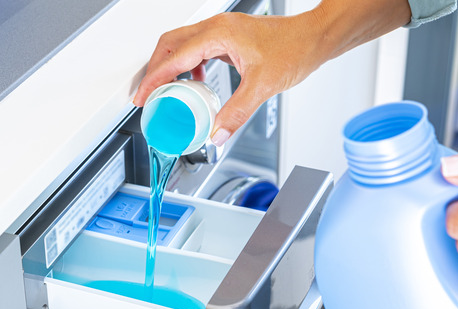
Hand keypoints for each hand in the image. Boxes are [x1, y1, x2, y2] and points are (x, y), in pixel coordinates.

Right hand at [133, 12, 327, 145]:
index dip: (155, 79)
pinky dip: (190, 64)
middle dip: (155, 70)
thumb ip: (236, 112)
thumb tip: (217, 132)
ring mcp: (223, 31)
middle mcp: (217, 28)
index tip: (143, 96)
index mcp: (218, 34)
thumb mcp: (261, 86)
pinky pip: (199, 48)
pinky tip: (197, 81)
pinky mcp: (231, 38)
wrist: (314, 38)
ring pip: (183, 44)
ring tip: (167, 91)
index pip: (174, 57)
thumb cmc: (294, 49)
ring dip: (171, 66)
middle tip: (147, 94)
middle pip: (170, 45)